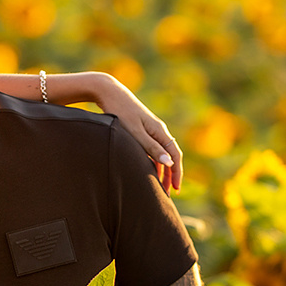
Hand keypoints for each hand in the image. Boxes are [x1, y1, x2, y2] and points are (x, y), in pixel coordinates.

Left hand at [84, 72, 182, 193]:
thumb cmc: (120, 112)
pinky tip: (148, 170)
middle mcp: (158, 130)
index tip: (176, 189)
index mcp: (160, 131)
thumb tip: (169, 163)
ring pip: (160, 153)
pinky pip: (152, 149)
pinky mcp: (141, 129)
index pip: (174, 155)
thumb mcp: (135, 133)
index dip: (176, 173)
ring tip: (159, 186)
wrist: (109, 93)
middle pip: (169, 156)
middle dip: (170, 175)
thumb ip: (151, 148)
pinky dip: (152, 161)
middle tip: (169, 193)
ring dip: (161, 170)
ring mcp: (150, 130)